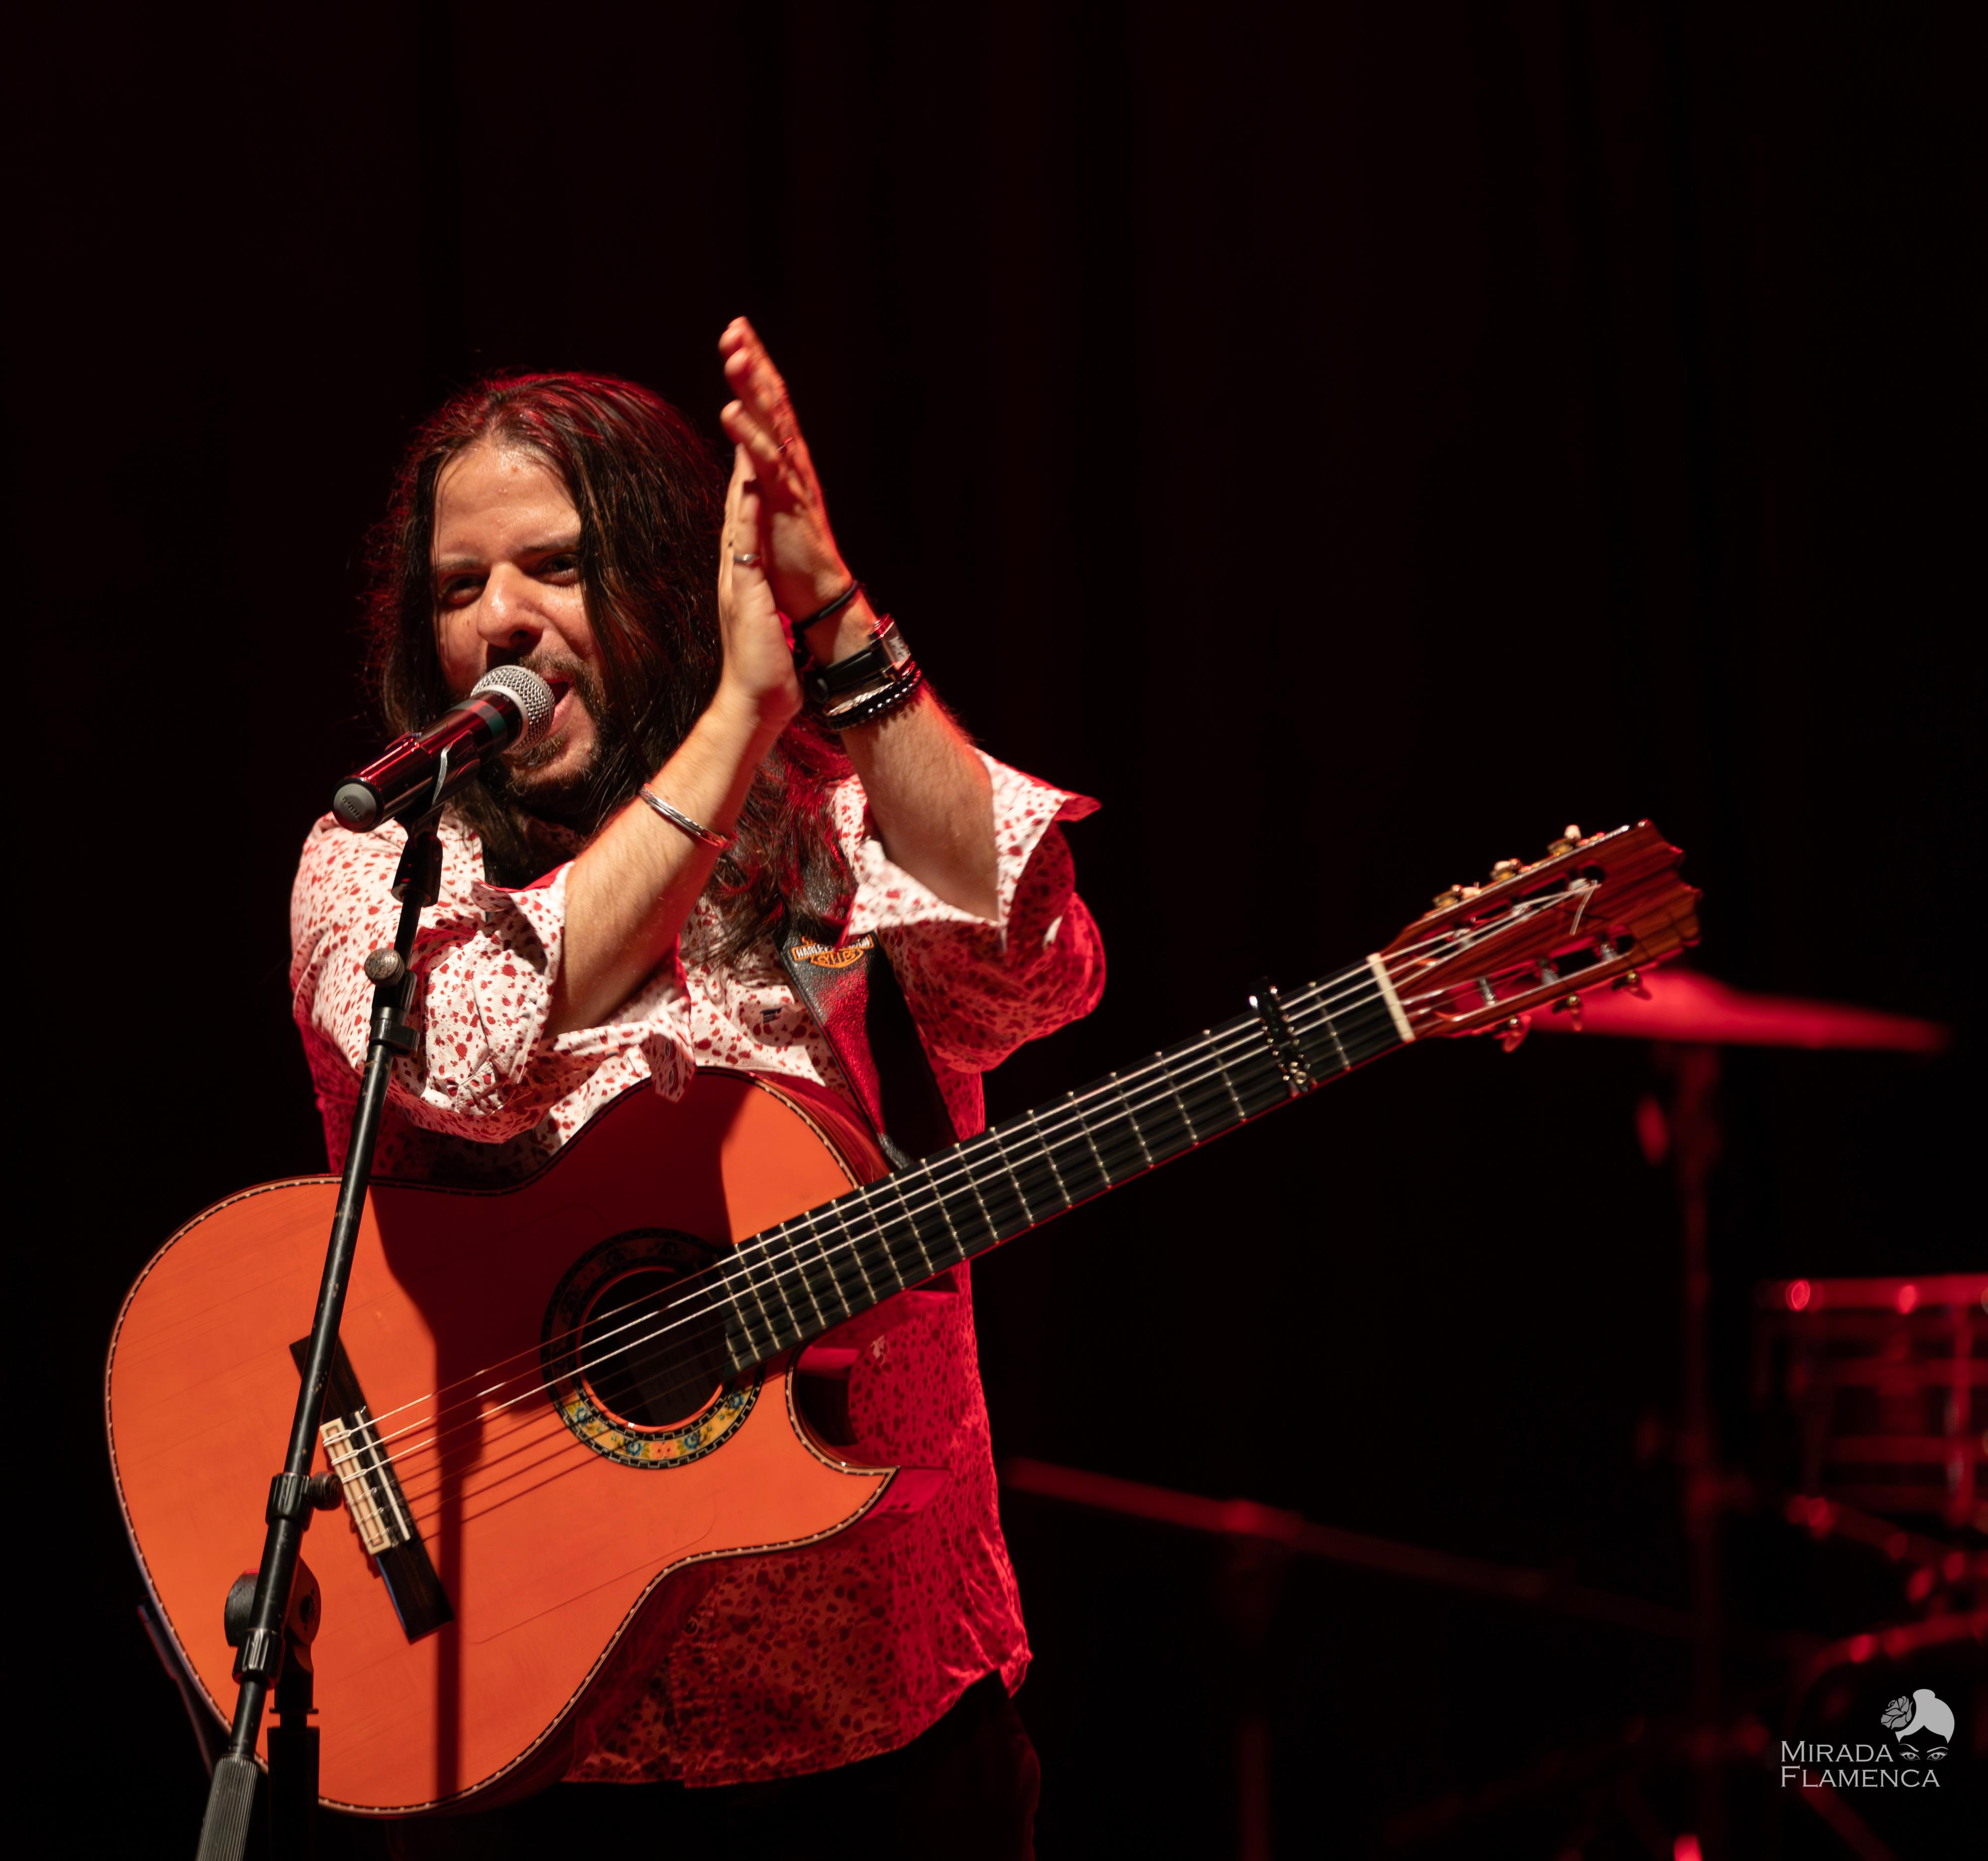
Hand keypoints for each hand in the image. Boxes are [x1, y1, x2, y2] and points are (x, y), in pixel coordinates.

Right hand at [715, 445, 801, 732]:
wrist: (753, 705)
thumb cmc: (763, 671)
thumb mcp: (763, 623)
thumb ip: (760, 601)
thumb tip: (764, 593)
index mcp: (742, 579)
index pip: (743, 523)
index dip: (745, 483)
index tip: (751, 447)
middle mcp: (734, 574)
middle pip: (734, 509)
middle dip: (738, 464)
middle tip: (742, 419)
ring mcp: (738, 582)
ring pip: (736, 518)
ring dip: (739, 476)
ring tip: (743, 434)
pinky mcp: (747, 594)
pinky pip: (746, 547)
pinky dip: (747, 516)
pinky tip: (750, 486)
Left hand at [718, 317, 854, 624]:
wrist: (817, 593)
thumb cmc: (789, 551)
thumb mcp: (767, 500)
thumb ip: (756, 468)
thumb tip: (743, 441)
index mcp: (785, 459)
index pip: (769, 404)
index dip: (755, 367)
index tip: (737, 333)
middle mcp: (792, 461)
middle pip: (773, 403)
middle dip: (754, 364)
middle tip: (736, 328)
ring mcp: (791, 480)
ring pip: (771, 425)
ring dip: (751, 389)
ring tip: (733, 356)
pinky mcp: (786, 503)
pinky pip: (766, 464)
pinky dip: (748, 437)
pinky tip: (730, 412)